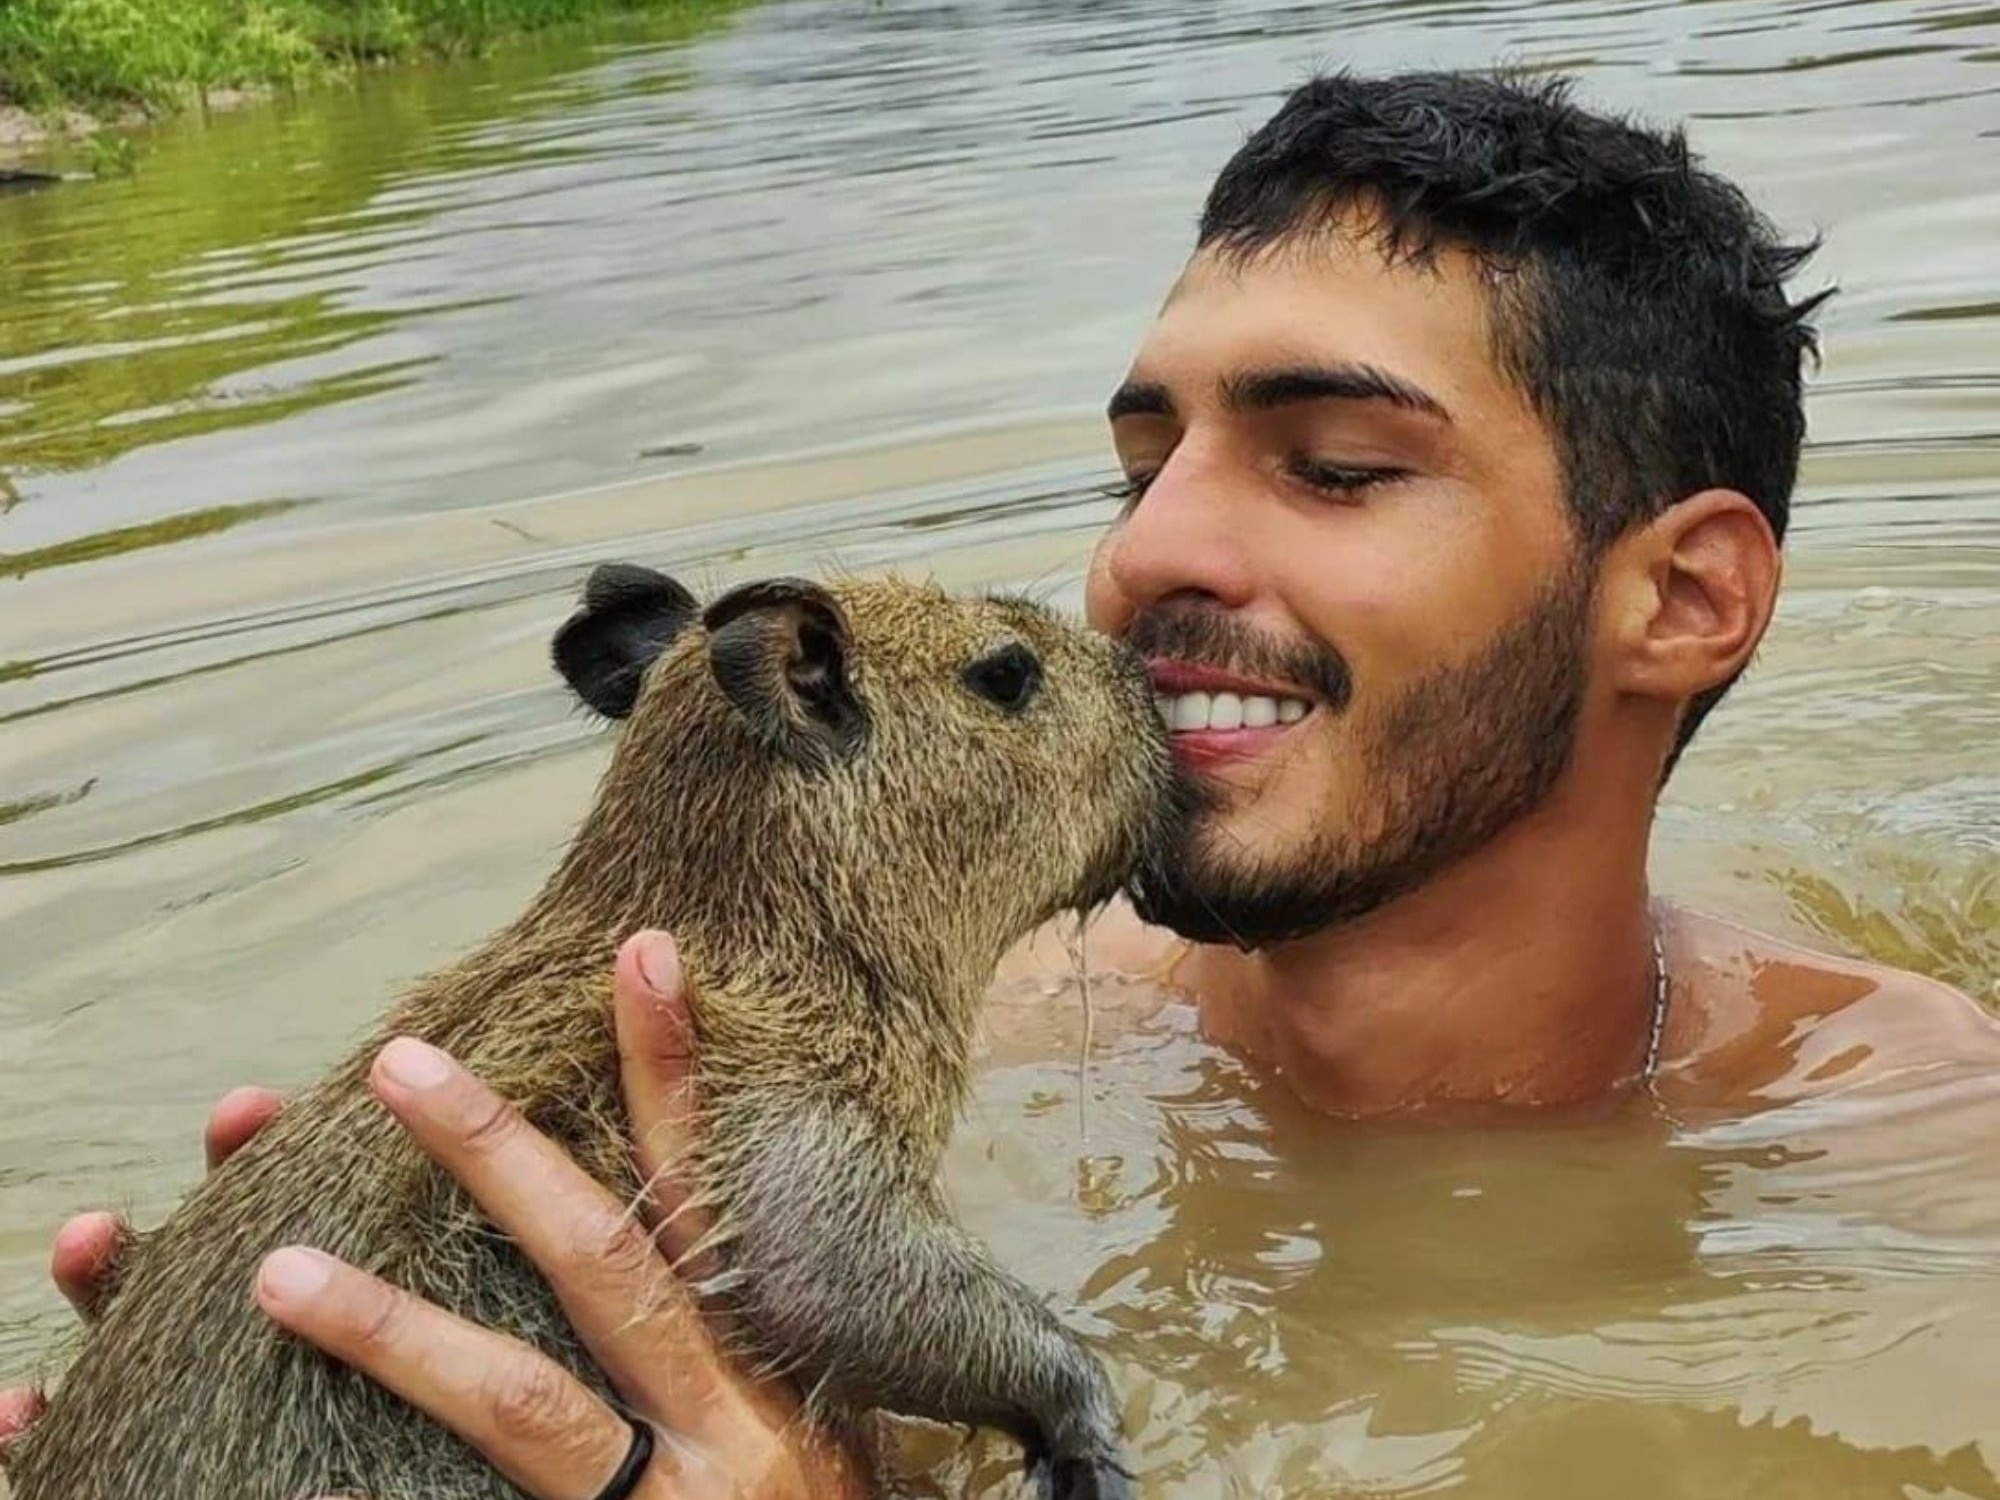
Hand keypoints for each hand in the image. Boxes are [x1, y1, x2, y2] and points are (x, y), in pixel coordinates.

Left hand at [1, 932, 866, 1499]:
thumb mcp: (813, 1433)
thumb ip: (735, 1349)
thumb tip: (656, 1231)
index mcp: (772, 1365)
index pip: (711, 1194)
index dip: (674, 1072)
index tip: (638, 953)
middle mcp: (725, 1426)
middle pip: (601, 1265)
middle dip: (498, 1154)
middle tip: (396, 1062)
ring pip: (516, 1406)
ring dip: (390, 1330)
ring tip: (277, 1268)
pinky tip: (288, 1487)